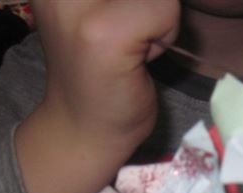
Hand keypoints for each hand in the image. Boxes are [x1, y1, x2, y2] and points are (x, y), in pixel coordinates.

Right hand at [31, 0, 178, 150]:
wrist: (84, 129)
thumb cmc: (101, 68)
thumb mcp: (102, 5)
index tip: (130, 21)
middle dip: (149, 3)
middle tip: (133, 26)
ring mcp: (77, 3)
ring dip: (158, 10)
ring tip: (134, 40)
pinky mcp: (104, 30)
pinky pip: (164, 8)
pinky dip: (165, 32)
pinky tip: (139, 56)